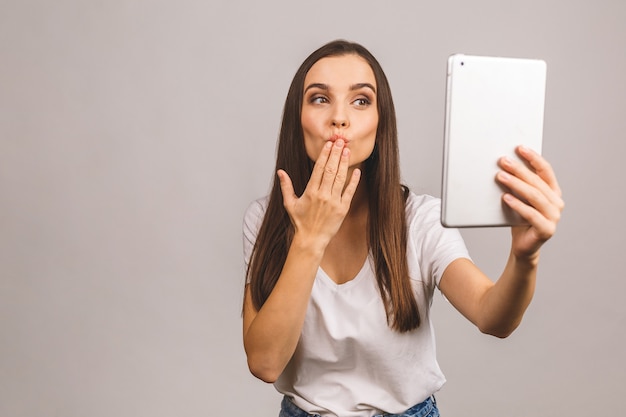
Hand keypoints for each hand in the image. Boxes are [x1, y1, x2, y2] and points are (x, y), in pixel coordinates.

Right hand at [277, 139, 360, 248]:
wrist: (311, 239)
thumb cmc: (300, 222)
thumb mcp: (290, 204)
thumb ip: (286, 186)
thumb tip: (280, 171)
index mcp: (310, 192)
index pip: (319, 169)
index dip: (325, 155)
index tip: (329, 144)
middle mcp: (322, 195)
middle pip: (331, 170)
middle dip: (336, 154)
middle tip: (340, 141)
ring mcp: (334, 202)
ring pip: (340, 178)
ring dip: (344, 163)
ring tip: (347, 150)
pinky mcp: (343, 209)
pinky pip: (349, 192)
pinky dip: (354, 181)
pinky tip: (357, 171)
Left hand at [496, 146, 563, 260]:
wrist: (523, 246)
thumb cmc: (520, 219)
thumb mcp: (519, 198)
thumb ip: (518, 184)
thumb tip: (503, 165)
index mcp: (553, 192)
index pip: (545, 171)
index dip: (533, 158)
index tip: (519, 148)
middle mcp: (557, 203)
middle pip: (537, 182)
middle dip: (519, 170)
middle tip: (503, 161)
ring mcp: (554, 217)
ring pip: (535, 196)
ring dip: (516, 184)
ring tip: (500, 176)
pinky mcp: (547, 230)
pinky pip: (531, 214)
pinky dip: (518, 205)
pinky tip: (505, 198)